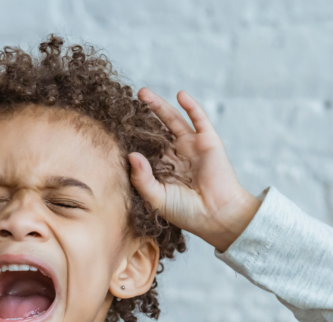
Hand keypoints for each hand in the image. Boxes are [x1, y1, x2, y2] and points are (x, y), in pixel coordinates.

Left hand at [129, 89, 260, 252]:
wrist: (216, 216)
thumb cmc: (186, 212)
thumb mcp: (156, 197)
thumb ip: (142, 178)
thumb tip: (130, 154)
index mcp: (163, 169)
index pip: (145, 148)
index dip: (133, 137)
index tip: (116, 125)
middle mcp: (176, 155)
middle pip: (156, 130)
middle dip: (143, 116)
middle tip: (127, 102)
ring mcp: (192, 146)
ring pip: (173, 120)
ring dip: (159, 106)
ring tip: (143, 94)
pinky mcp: (208, 141)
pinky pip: (199, 119)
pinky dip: (191, 106)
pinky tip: (179, 95)